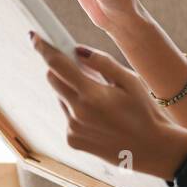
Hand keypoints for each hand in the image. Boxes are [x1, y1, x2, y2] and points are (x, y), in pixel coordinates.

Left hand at [29, 32, 186, 176]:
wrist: (152, 150)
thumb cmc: (144, 112)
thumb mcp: (130, 81)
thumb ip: (102, 62)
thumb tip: (78, 51)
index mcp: (91, 94)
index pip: (57, 64)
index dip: (44, 48)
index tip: (35, 36)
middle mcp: (77, 112)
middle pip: (52, 79)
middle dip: (61, 69)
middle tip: (82, 69)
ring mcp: (73, 128)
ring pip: (61, 98)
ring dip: (73, 92)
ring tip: (102, 101)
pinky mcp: (73, 140)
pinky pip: (68, 116)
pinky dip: (77, 111)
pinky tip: (100, 118)